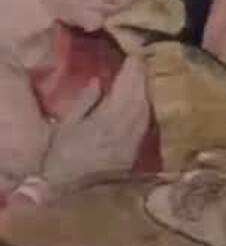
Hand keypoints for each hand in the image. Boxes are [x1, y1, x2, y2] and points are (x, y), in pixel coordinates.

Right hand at [41, 64, 150, 186]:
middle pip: (140, 100)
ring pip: (145, 113)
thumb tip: (99, 80)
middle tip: (140, 64)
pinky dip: (144, 111)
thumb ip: (85, 101)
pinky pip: (145, 126)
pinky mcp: (134, 154)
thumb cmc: (58, 154)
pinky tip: (141, 103)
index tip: (134, 58)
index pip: (126, 92)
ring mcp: (132, 144)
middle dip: (141, 80)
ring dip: (145, 94)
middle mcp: (124, 132)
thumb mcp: (66, 124)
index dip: (132, 74)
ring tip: (141, 79)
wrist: (62, 187)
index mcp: (106, 122)